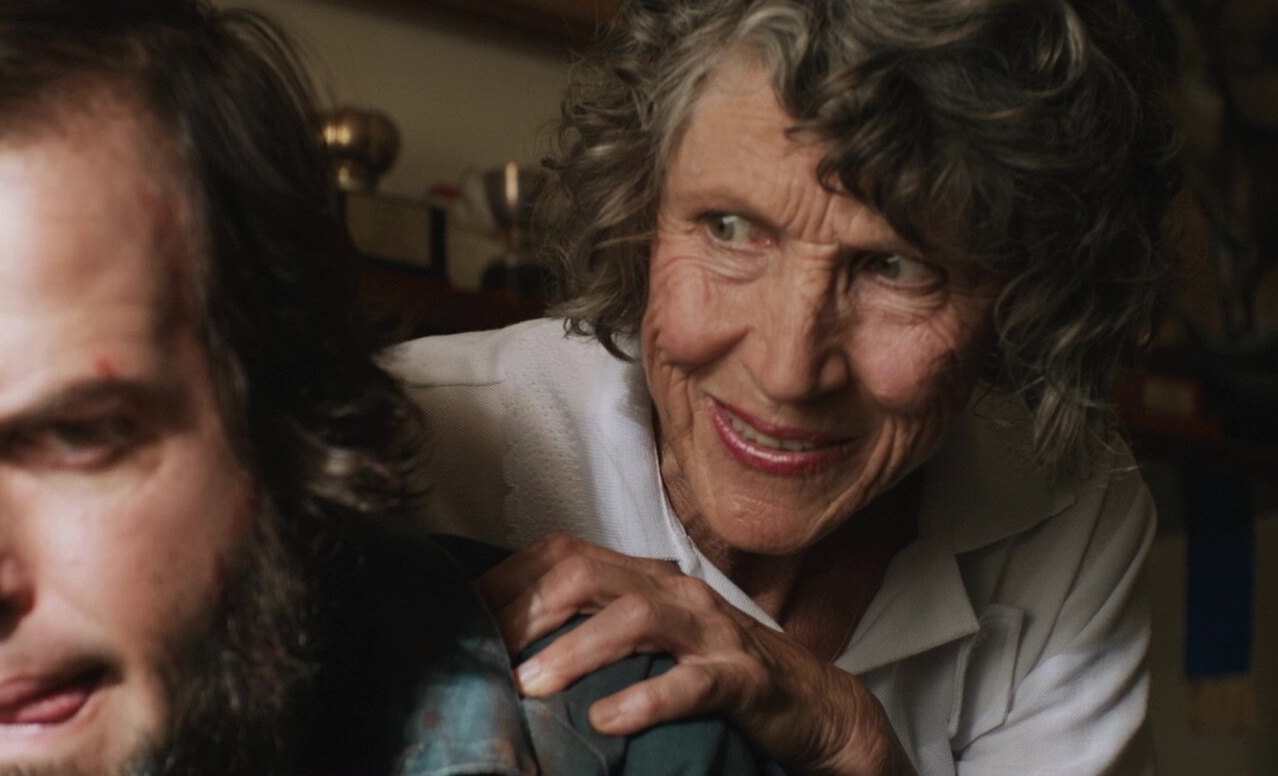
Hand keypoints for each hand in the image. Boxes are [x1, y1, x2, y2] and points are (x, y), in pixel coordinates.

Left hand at [478, 534, 914, 775]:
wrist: (817, 708)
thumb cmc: (717, 678)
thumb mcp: (651, 648)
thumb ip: (594, 637)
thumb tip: (508, 656)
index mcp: (645, 579)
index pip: (562, 555)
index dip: (506, 582)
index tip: (461, 621)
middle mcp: (675, 592)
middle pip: (588, 572)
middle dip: (528, 610)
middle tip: (484, 655)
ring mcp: (712, 632)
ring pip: (637, 618)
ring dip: (576, 649)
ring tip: (530, 686)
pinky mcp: (743, 679)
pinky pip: (692, 682)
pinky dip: (646, 700)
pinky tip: (607, 722)